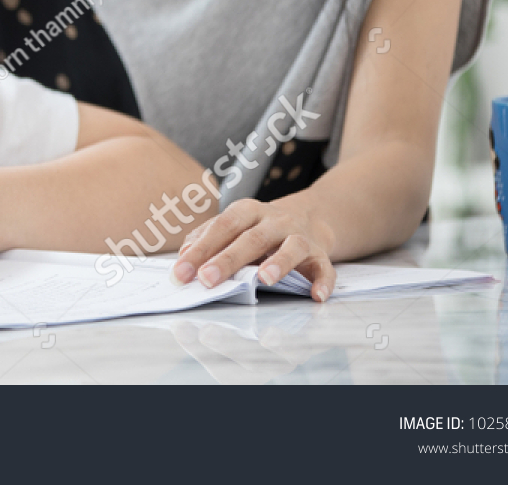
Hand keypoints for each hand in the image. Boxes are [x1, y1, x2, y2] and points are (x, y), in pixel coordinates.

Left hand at [169, 196, 336, 301]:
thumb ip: (207, 238)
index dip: (201, 249)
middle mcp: (274, 221)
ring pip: (292, 247)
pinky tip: (316, 295)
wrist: (308, 217)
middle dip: (228, 259)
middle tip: (207, 279)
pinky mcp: (320, 255)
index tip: (182, 272)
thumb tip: (183, 257)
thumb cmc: (259, 228)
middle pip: (251, 238)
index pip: (221, 227)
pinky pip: (325, 268)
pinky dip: (323, 281)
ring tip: (264, 279)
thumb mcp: (233, 225)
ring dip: (279, 263)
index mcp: (247, 211)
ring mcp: (300, 236)